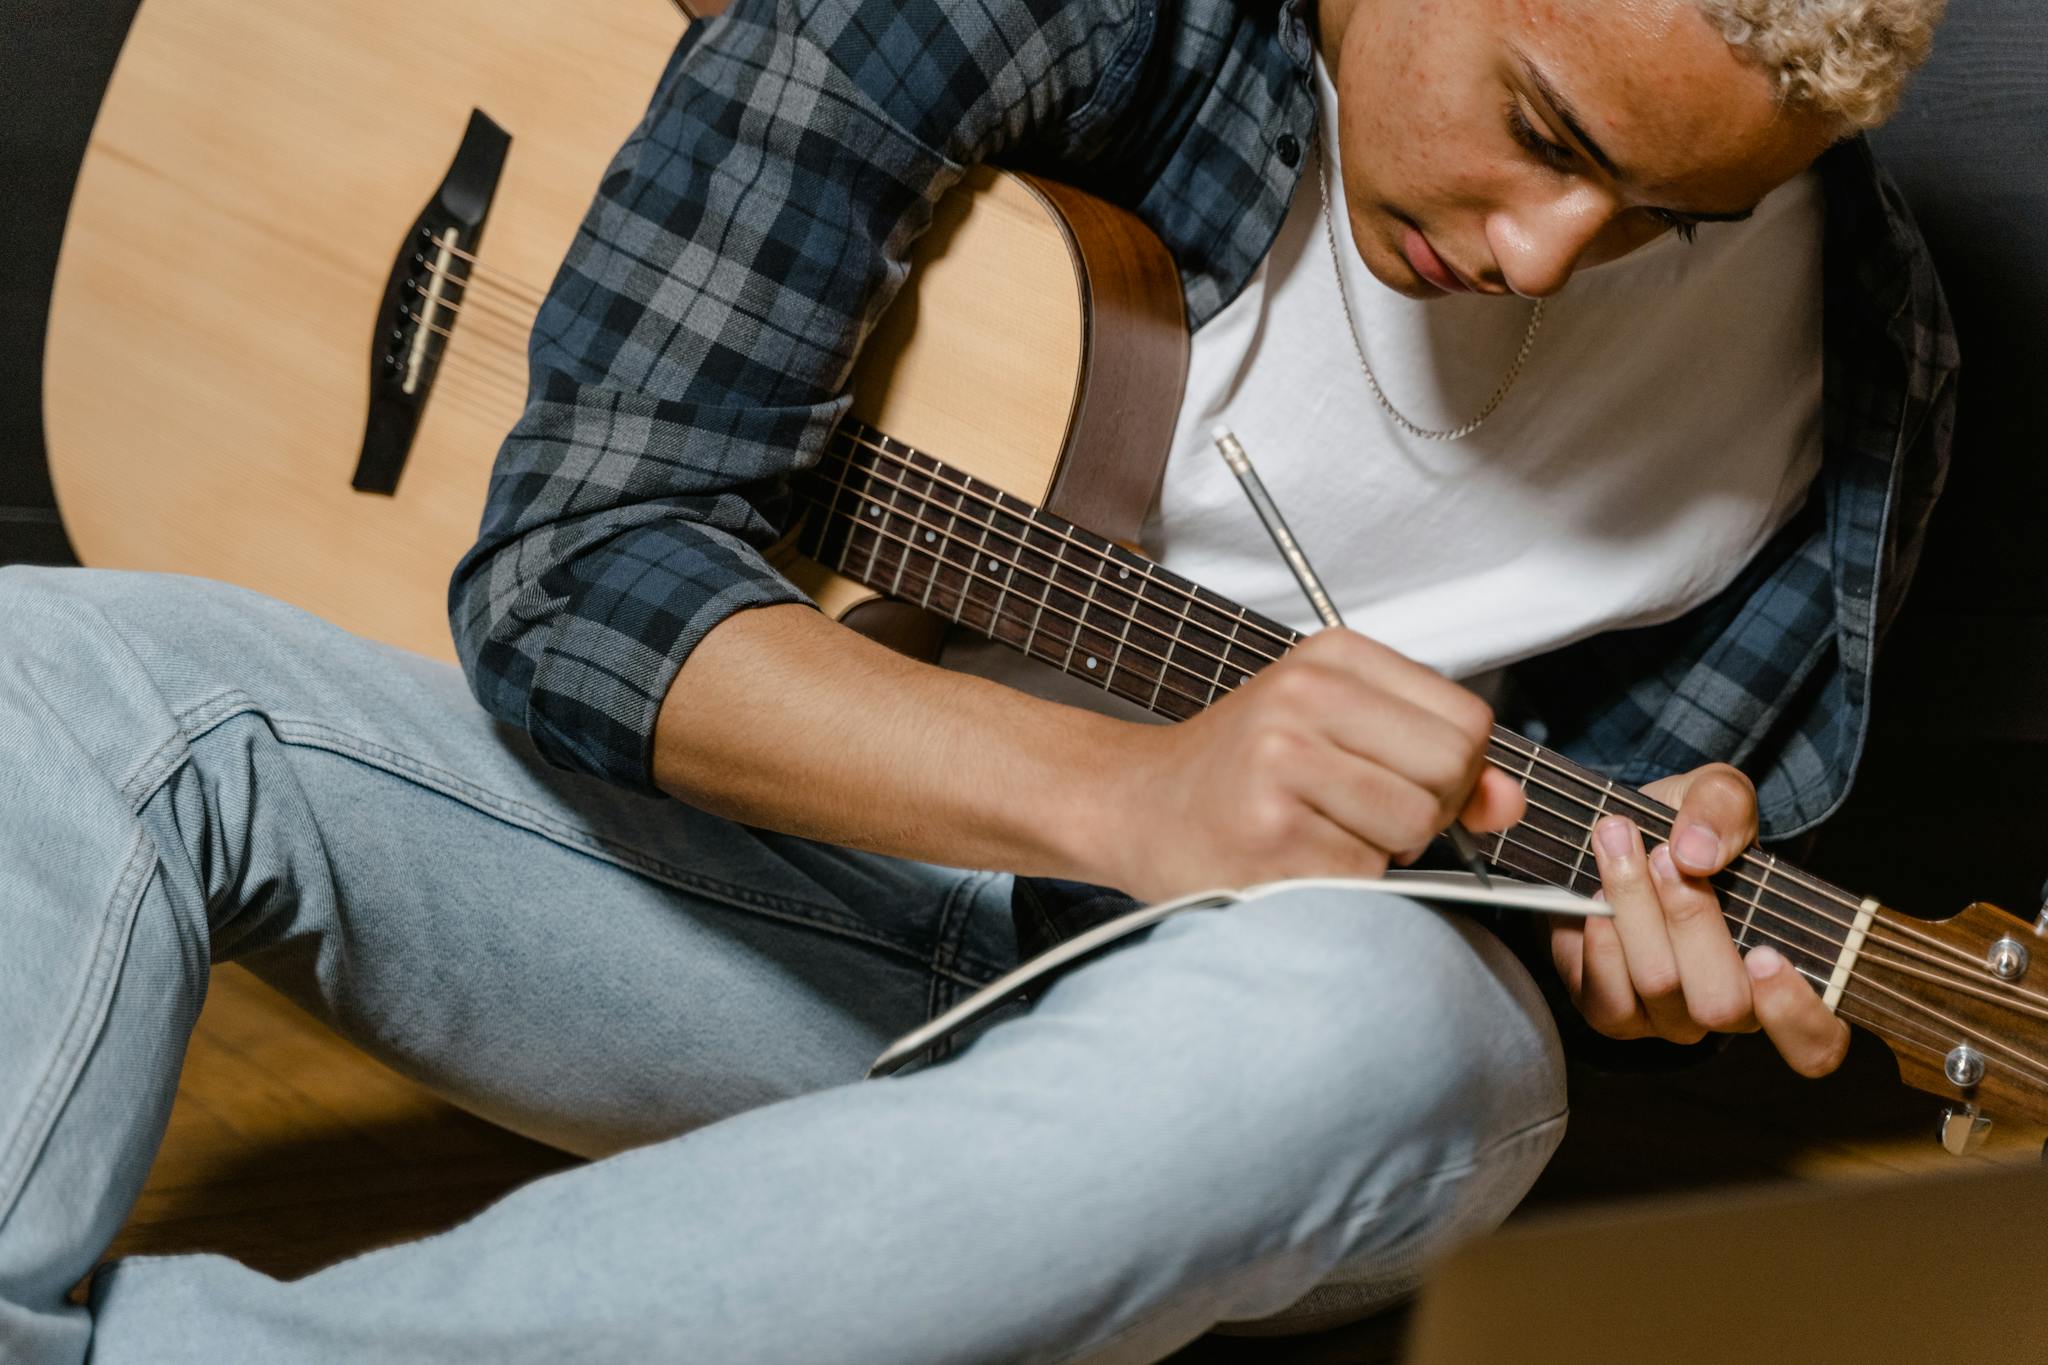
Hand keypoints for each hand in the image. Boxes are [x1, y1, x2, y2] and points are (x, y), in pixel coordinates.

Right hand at [1099, 628, 1525, 903]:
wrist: (1133, 805)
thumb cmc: (1242, 772)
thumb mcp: (1340, 732)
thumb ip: (1439, 761)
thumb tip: (1510, 803)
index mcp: (1331, 656)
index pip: (1467, 721)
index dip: (1454, 769)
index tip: (1402, 779)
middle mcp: (1304, 696)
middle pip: (1449, 772)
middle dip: (1425, 812)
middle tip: (1360, 813)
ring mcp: (1282, 764)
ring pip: (1412, 828)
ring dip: (1382, 852)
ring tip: (1321, 833)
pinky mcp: (1268, 834)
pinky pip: (1365, 876)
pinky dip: (1342, 885)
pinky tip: (1293, 860)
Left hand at [1549, 763, 1850, 1076]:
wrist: (1615, 838)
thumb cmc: (1683, 828)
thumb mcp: (1715, 794)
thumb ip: (1722, 808)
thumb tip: (1697, 853)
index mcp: (1781, 974)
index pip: (1816, 1041)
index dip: (1797, 1013)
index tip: (1767, 955)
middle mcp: (1729, 1011)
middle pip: (1720, 1003)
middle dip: (1689, 921)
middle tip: (1663, 856)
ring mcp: (1668, 1018)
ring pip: (1659, 987)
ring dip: (1635, 911)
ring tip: (1618, 848)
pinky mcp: (1612, 1013)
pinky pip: (1608, 997)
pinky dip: (1600, 940)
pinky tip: (1594, 898)